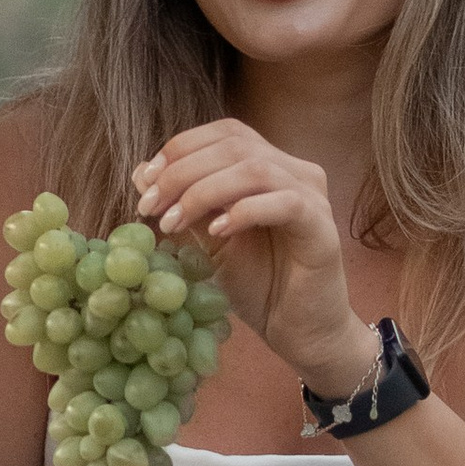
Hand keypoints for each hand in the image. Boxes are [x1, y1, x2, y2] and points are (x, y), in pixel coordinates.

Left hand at [134, 121, 376, 397]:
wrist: (298, 332)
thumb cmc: (258, 285)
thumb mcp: (208, 242)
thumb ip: (183, 205)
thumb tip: (141, 172)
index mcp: (270, 166)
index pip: (225, 133)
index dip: (181, 149)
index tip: (145, 182)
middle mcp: (296, 171)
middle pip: (234, 146)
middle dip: (182, 172)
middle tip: (151, 206)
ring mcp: (313, 197)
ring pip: (254, 169)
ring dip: (204, 192)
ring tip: (174, 223)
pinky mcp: (323, 227)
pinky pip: (284, 203)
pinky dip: (243, 212)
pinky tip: (217, 232)